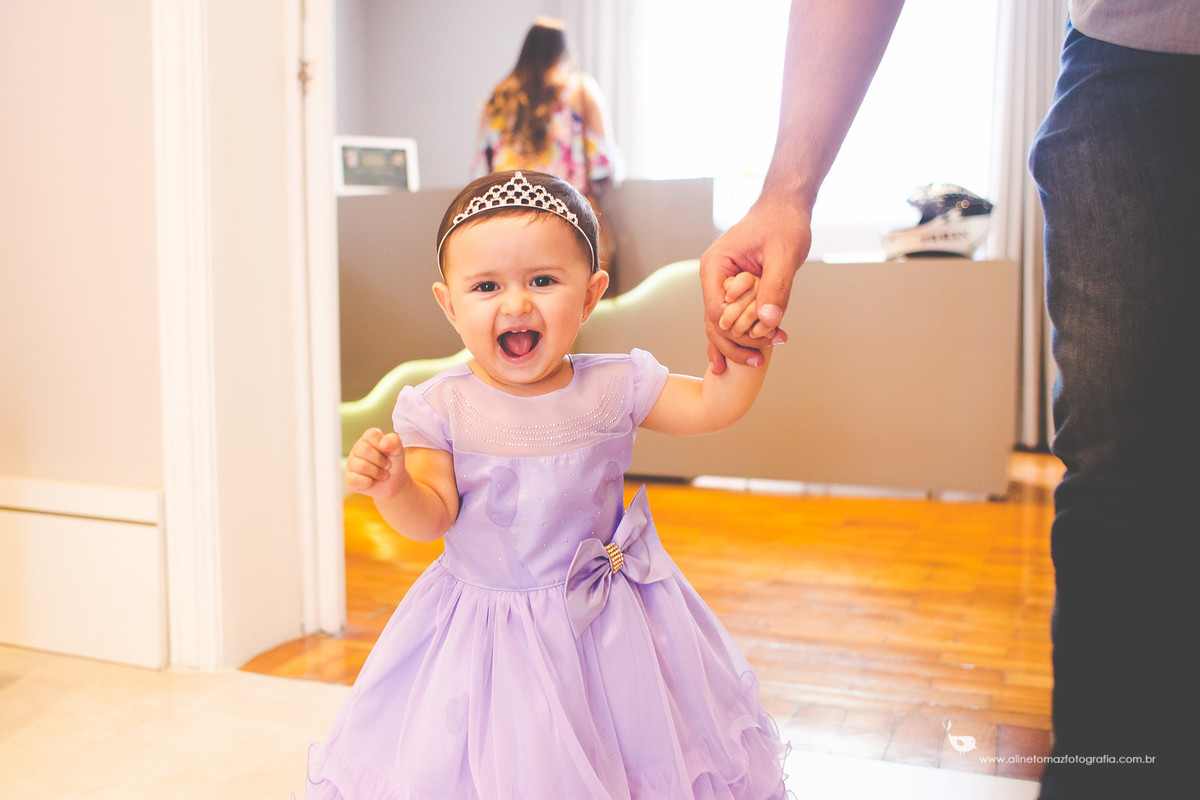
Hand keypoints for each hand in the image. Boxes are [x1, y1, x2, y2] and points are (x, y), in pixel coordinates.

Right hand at [344, 428, 408, 498]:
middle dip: (381, 461)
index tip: (388, 452)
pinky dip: (369, 482)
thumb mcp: (398, 451)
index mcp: (368, 439)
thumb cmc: (394, 465)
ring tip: (382, 474)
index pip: (371, 434)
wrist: (394, 484)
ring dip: (377, 473)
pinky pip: (357, 480)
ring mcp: (351, 463)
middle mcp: (357, 449)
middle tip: (387, 466)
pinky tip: (372, 481)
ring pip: (361, 466)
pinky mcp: (349, 478)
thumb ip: (394, 441)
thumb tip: (383, 442)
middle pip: (364, 450)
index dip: (383, 445)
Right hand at [700, 194, 811, 372]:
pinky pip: (732, 318)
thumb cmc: (782, 223)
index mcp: (715, 266)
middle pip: (714, 323)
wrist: (785, 208)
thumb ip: (776, 286)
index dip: (736, 330)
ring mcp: (721, 285)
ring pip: (721, 325)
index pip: (716, 310)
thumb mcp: (783, 253)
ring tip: (757, 362)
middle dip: (735, 344)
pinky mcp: (735, 290)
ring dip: (739, 344)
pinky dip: (743, 336)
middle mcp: (713, 278)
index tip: (762, 340)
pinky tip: (751, 355)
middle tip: (758, 361)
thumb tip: (768, 320)